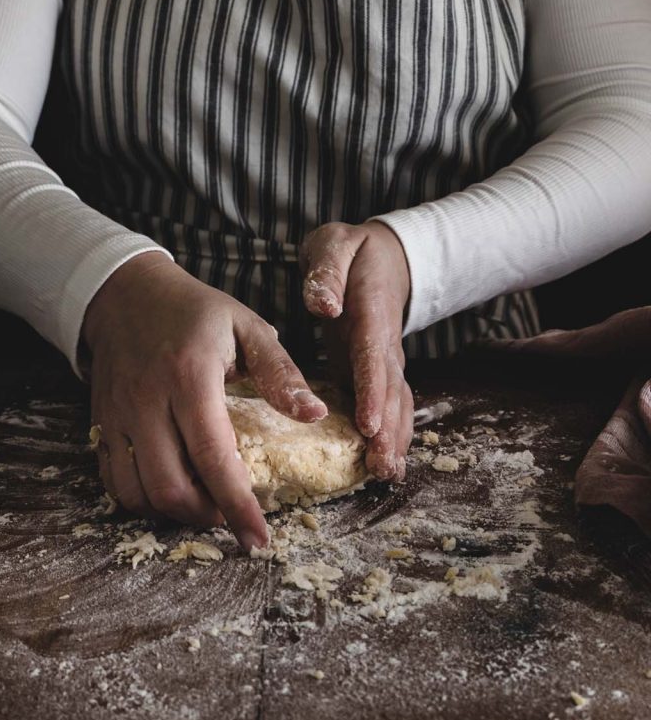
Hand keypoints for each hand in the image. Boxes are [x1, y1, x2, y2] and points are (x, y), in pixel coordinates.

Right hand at [81, 253, 328, 552]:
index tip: (259, 538)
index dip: (237, 504)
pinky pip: (113, 482)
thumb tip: (316, 416)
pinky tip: (170, 493)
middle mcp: (147, 401)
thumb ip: (281, 373)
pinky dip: (142, 501)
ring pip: (138, 493)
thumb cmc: (195, 312)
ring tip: (206, 507)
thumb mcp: (247, 327)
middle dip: (207, 517)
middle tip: (234, 517)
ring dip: (174, 513)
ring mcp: (118, 416)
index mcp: (190, 376)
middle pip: (171, 486)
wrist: (126, 294)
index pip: (213, 456)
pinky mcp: (101, 424)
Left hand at [299, 221, 412, 480]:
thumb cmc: (352, 250)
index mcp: (372, 314)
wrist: (386, 255)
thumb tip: (324, 305)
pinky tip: (386, 465)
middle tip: (383, 467)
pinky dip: (392, 435)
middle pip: (391, 391)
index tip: (369, 425)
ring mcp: (386, 360)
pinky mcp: (379, 372)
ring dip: (395, 439)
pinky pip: (390, 406)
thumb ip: (328, 272)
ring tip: (388, 475)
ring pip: (396, 403)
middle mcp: (385, 343)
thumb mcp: (335, 245)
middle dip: (389, 431)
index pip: (373, 357)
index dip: (372, 392)